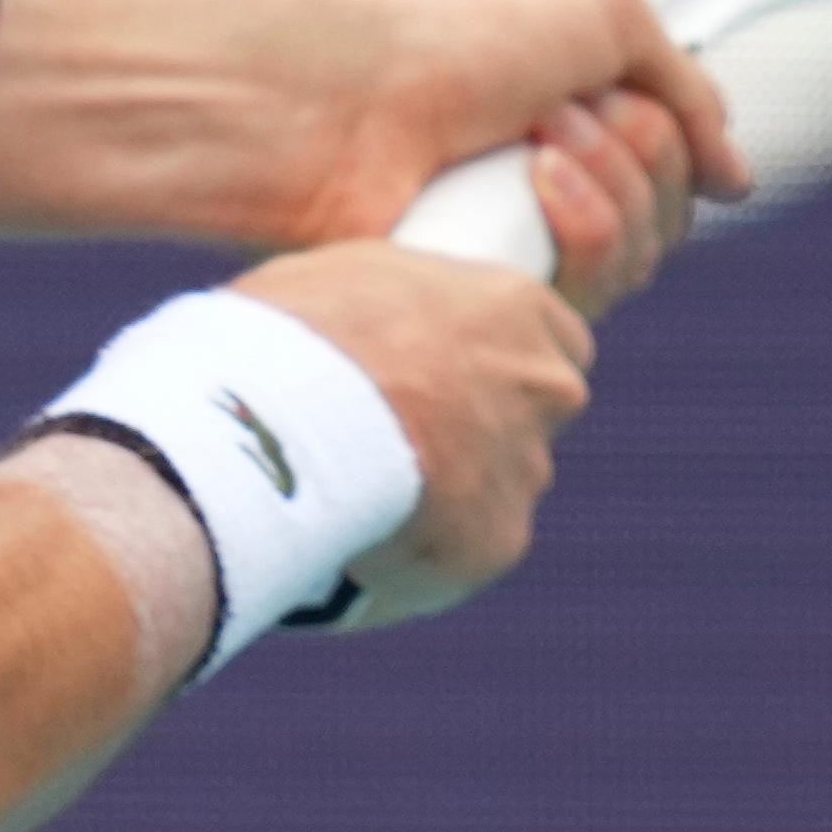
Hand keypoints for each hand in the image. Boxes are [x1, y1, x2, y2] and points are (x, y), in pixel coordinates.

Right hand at [227, 240, 593, 625]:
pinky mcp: (498, 542)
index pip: (552, 338)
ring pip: (500, 487)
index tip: (453, 376)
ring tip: (365, 495)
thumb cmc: (293, 333)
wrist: (278, 419)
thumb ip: (393, 306)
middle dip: (485, 429)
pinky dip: (425, 552)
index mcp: (514, 304)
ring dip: (452, 493)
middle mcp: (543, 384)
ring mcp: (526, 467)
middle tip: (406, 438)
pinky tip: (363, 540)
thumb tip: (373, 328)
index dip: (500, 360)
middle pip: (536, 414)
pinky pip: (466, 551)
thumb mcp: (342, 279)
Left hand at [274, 0, 752, 297]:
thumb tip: (731, 169)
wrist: (345, 102)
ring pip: (646, 253)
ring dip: (611, 180)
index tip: (642, 99)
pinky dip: (582, 230)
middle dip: (644, 145)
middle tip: (563, 104)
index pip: (678, 154)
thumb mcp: (602, 8)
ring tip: (531, 138)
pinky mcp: (500, 294)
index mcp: (573, 105)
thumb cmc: (448, 39)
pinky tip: (525, 190)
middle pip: (675, 205)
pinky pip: (597, 292)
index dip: (681, 133)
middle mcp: (555, 176)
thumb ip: (686, 83)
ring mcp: (527, 238)